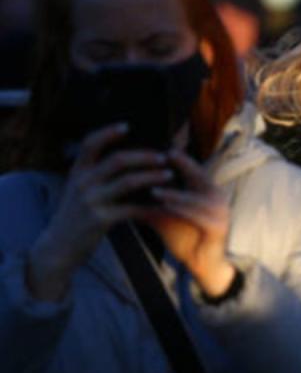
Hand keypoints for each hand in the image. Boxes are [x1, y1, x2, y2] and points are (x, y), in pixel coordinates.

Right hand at [27, 123, 170, 300]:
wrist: (59, 247)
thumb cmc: (75, 217)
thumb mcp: (78, 191)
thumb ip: (94, 175)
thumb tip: (123, 160)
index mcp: (77, 171)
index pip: (89, 143)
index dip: (108, 132)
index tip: (127, 125)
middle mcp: (83, 182)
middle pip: (118, 160)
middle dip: (144, 156)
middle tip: (165, 156)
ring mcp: (91, 200)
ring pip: (128, 181)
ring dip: (152, 176)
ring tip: (169, 175)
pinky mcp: (101, 219)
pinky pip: (132, 209)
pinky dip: (151, 207)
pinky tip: (164, 207)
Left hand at [147, 149, 235, 297]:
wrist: (203, 265)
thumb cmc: (185, 237)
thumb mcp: (165, 214)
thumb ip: (151, 199)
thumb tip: (124, 185)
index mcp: (206, 189)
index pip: (190, 167)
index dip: (175, 157)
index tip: (153, 148)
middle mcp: (216, 196)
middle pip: (198, 175)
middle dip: (180, 165)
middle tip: (158, 157)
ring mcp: (220, 211)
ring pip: (196, 197)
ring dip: (175, 193)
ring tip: (153, 189)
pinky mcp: (218, 227)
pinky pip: (198, 215)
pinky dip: (181, 210)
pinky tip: (164, 208)